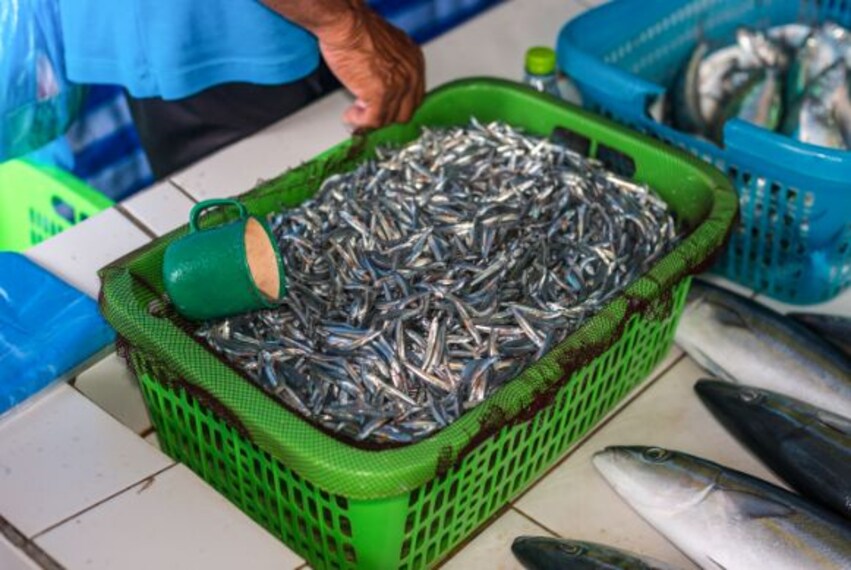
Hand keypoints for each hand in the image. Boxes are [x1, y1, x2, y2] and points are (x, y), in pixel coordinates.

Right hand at [317, 8, 424, 129]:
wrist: (346, 23)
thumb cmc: (358, 28)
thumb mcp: (385, 47)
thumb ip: (389, 66)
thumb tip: (381, 81)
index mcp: (414, 62)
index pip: (414, 97)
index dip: (396, 106)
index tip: (383, 108)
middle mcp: (411, 75)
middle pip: (405, 112)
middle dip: (386, 115)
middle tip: (368, 112)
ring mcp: (398, 87)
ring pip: (388, 119)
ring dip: (370, 119)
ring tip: (355, 113)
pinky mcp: (381, 95)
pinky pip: (373, 121)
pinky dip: (359, 122)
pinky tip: (350, 115)